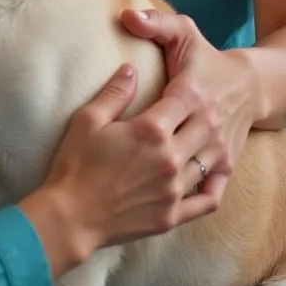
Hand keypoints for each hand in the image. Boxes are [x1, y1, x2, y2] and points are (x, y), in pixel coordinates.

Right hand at [21, 64, 219, 276]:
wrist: (72, 216)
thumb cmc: (76, 164)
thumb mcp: (88, 119)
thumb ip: (115, 93)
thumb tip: (131, 69)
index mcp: (151, 130)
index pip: (183, 99)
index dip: (185, 88)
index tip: (182, 84)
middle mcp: (171, 158)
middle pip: (202, 127)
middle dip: (202, 114)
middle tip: (196, 108)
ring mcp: (175, 190)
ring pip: (207, 162)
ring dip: (207, 146)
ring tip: (201, 136)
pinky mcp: (174, 215)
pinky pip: (207, 200)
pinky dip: (213, 186)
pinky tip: (209, 174)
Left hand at [120, 9, 258, 201]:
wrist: (251, 86)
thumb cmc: (206, 59)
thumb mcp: (183, 33)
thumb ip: (155, 23)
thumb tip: (125, 16)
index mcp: (191, 95)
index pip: (158, 117)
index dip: (132, 128)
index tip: (103, 135)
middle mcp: (207, 127)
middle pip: (169, 151)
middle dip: (139, 163)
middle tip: (104, 169)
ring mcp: (219, 151)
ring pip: (186, 177)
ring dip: (157, 185)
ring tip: (124, 188)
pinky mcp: (227, 168)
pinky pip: (208, 194)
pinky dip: (187, 201)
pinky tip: (158, 203)